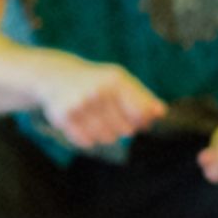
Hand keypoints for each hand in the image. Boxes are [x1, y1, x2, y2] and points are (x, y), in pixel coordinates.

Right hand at [35, 55, 165, 148]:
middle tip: (111, 115)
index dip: (142, 120)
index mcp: (115, 81)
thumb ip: (143, 97)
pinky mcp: (64, 117)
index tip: (138, 118)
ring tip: (97, 119)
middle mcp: (97, 91)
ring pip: (107, 138)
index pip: (141, 115)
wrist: (55, 76)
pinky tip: (82, 123)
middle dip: (122, 127)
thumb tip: (161, 112)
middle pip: (126, 130)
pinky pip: (87, 141)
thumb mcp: (120, 81)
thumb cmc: (96, 80)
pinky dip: (88, 137)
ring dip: (106, 134)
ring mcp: (80, 104)